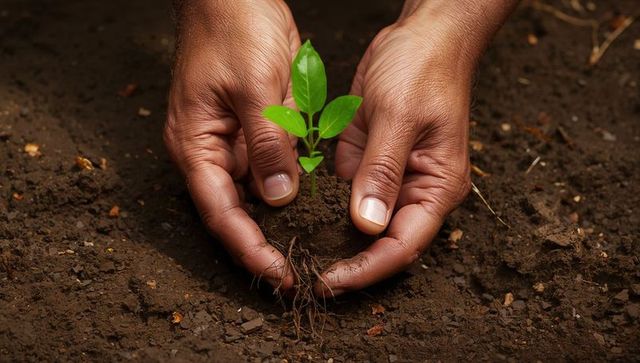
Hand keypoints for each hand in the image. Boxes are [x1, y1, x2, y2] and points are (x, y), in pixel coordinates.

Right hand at [164, 0, 299, 288]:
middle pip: (235, 211)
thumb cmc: (234, 28)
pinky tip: (312, 209)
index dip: (247, 247)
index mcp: (196, 144)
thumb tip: (279, 198)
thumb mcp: (254, 85)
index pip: (219, 212)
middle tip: (298, 272)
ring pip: (255, 194)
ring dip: (279, 222)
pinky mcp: (253, 129)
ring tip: (310, 251)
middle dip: (264, 243)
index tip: (277, 273)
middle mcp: (210, 151)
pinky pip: (271, 167)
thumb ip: (266, 143)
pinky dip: (290, 188)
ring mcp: (232, 141)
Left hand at [314, 1, 515, 296]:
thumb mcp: (399, 117)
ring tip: (295, 255)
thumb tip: (367, 225)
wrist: (421, 37)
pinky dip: (323, 209)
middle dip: (348, 263)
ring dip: (332, 240)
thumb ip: (382, 171)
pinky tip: (295, 218)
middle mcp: (415, 190)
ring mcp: (389, 178)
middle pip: (382, 243)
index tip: (331, 280)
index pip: (403, 245)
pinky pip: (345, 196)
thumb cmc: (422, 69)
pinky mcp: (368, 163)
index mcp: (437, 187)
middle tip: (307, 276)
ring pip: (361, 224)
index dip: (368, 269)